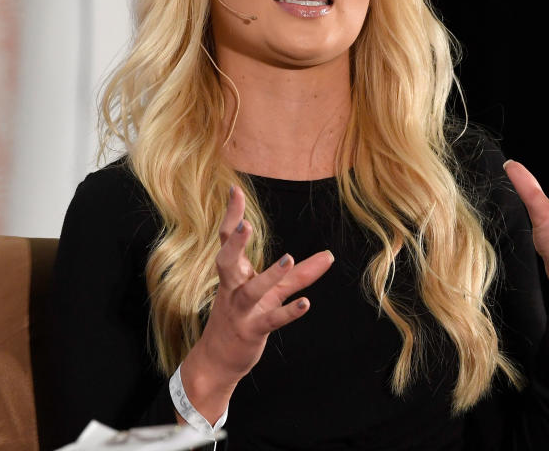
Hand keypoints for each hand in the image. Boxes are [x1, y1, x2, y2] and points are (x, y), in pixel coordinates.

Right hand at [180, 185, 333, 421]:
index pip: (226, 240)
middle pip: (227, 262)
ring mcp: (241, 311)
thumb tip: (330, 256)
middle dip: (234, 243)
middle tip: (245, 225)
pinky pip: (271, 320)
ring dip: (270, 275)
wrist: (218, 360)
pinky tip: (306, 304)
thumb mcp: (272, 291)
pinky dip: (288, 313)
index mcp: (234, 274)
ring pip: (253, 291)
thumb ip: (301, 274)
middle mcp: (233, 289)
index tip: (235, 189)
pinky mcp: (253, 331)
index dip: (231, 216)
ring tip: (289, 258)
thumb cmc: (244, 316)